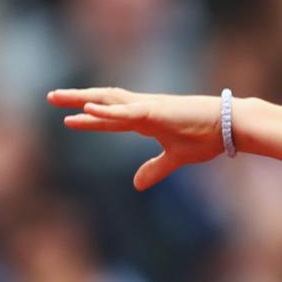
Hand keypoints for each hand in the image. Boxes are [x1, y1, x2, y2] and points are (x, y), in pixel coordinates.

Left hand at [47, 87, 223, 189]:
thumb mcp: (176, 158)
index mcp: (149, 121)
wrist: (230, 126)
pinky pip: (126, 111)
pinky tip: (87, 108)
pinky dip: (106, 111)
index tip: (69, 121)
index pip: (112, 120)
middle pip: (104, 103)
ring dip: (82, 99)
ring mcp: (149, 108)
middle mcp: (144, 110)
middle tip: (51, 97)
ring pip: (109, 101)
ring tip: (58, 97)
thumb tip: (136, 185)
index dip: (90, 121)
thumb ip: (155, 169)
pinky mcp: (157, 111)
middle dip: (77, 100)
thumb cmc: (208, 138)